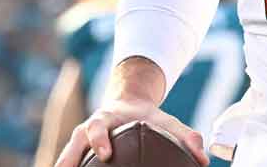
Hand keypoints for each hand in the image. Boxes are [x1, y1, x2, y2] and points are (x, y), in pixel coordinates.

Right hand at [52, 97, 206, 166]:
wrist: (126, 105)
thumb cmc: (146, 118)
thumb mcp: (165, 120)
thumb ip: (185, 136)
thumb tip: (203, 158)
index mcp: (106, 119)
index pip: (97, 127)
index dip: (99, 140)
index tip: (105, 154)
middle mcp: (87, 129)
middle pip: (73, 143)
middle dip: (70, 158)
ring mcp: (79, 142)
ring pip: (65, 157)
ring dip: (64, 166)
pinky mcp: (76, 153)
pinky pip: (67, 163)